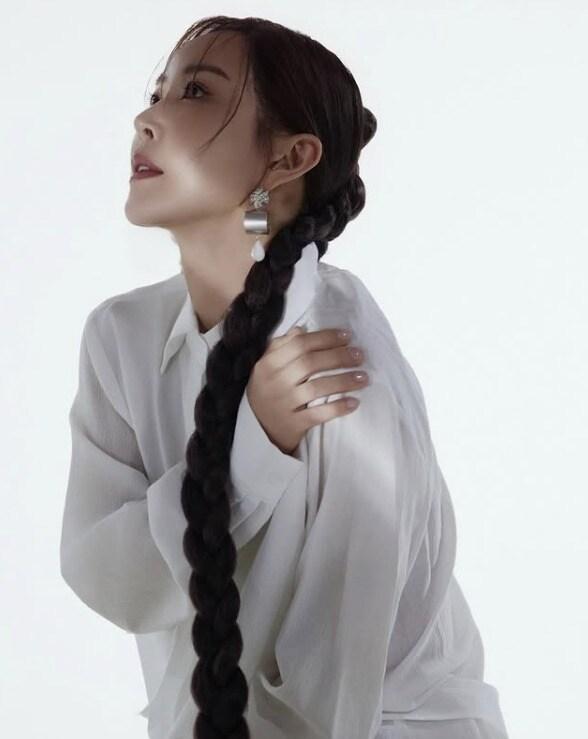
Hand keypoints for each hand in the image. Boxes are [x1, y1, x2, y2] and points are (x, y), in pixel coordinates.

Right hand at [245, 326, 369, 454]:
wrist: (259, 430)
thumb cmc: (268, 392)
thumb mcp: (268, 368)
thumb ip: (282, 347)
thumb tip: (301, 329)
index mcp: (268, 364)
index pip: (299, 344)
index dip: (326, 338)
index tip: (347, 336)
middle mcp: (273, 383)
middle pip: (310, 363)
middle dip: (339, 356)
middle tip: (359, 355)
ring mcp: (282, 405)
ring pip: (316, 388)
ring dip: (343, 381)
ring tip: (363, 377)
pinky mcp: (291, 425)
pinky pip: (318, 415)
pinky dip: (338, 408)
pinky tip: (354, 403)